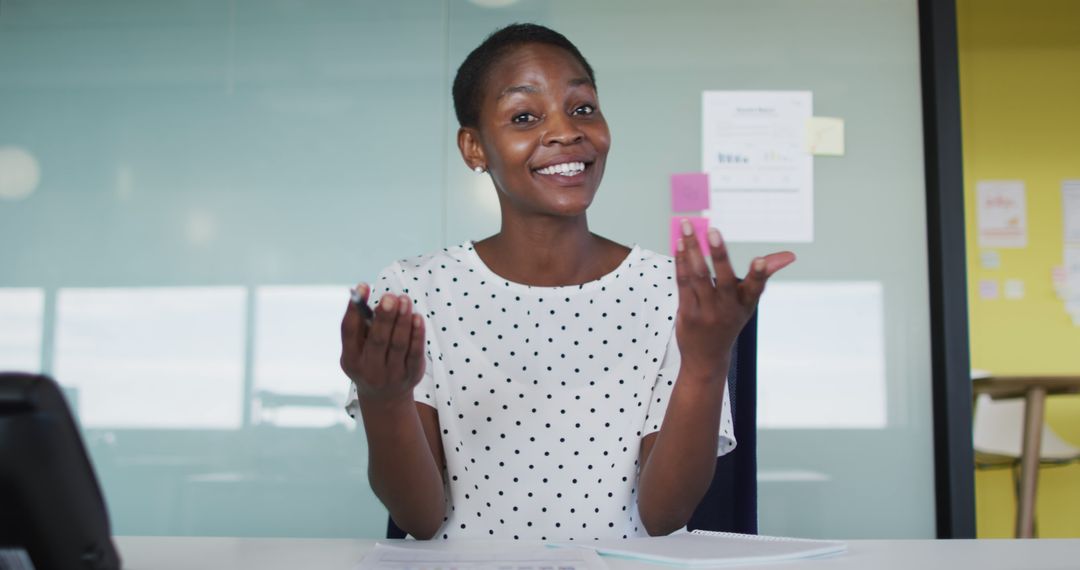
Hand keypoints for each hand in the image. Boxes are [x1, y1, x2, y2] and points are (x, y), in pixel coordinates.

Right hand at [340, 283, 426, 405]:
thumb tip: (372, 297)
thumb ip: (362, 326)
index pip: (349, 332)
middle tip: (390, 296)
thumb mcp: (358, 349)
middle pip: (377, 340)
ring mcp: (392, 375)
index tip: (362, 286)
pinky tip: (417, 317)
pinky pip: (415, 352)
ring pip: (398, 344)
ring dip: (402, 320)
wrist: (385, 398)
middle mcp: (369, 369)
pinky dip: (417, 334)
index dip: (354, 308)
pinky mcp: (411, 375)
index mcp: (351, 359)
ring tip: (404, 299)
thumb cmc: (369, 361)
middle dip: (384, 317)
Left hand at [674, 220, 794, 380]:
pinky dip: (681, 262)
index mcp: (746, 304)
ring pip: (698, 276)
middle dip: (718, 254)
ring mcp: (706, 312)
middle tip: (713, 230)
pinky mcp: (687, 313)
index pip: (755, 288)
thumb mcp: (748, 302)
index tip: (760, 260)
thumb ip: (763, 275)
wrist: (707, 357)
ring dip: (692, 249)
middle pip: (723, 279)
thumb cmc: (730, 321)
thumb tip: (790, 255)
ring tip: (686, 226)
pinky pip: (683, 283)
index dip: (759, 274)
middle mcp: (727, 309)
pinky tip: (679, 244)